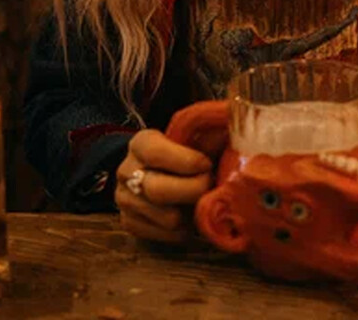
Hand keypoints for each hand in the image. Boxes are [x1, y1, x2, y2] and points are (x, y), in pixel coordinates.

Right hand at [114, 128, 213, 243]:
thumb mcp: (192, 138)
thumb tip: (233, 121)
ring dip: (191, 212)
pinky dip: (183, 229)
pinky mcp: (129, 224)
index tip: (207, 164)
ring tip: (200, 199)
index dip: (187, 161)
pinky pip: (165, 236)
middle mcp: (126, 171)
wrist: (157, 173)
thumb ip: (210, 134)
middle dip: (194, 190)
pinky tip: (188, 214)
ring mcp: (124, 200)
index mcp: (140, 143)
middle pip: (159, 191)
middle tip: (210, 185)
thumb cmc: (184, 153)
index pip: (156, 153)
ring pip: (167, 218)